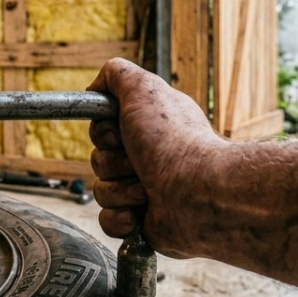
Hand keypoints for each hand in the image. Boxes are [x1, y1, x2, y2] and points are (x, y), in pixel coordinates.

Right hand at [87, 58, 228, 257]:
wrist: (200, 194)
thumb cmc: (176, 142)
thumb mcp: (144, 90)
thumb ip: (118, 75)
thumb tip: (97, 85)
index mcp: (149, 129)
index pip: (103, 130)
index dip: (104, 132)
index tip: (120, 130)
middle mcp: (148, 157)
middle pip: (99, 159)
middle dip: (113, 162)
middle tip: (139, 162)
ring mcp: (145, 191)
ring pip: (101, 190)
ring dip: (119, 190)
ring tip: (148, 190)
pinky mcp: (142, 221)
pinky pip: (108, 220)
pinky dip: (119, 218)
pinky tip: (140, 215)